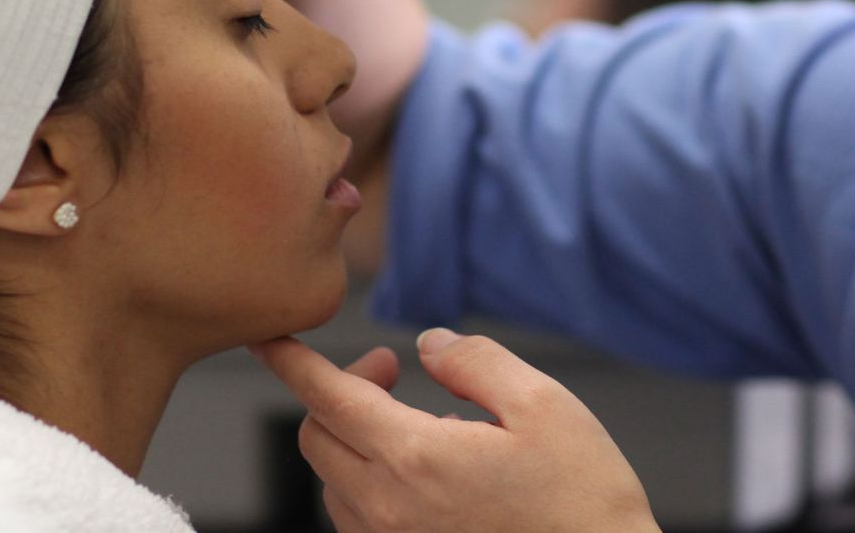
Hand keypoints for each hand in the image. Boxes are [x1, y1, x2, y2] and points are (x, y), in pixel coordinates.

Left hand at [250, 329, 659, 532]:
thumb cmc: (585, 502)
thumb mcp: (546, 406)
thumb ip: (476, 362)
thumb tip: (430, 344)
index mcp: (417, 458)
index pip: (327, 397)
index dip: (292, 361)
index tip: (269, 339)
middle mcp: (390, 509)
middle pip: (319, 438)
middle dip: (341, 392)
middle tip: (392, 373)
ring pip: (335, 481)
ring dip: (356, 440)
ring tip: (425, 427)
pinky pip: (359, 520)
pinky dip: (371, 482)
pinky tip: (429, 475)